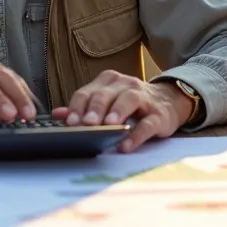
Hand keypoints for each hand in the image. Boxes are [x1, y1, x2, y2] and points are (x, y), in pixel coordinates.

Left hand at [52, 70, 194, 152]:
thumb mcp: (107, 102)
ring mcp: (144, 98)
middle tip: (86, 124)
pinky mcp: (159, 115)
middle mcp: (125, 85)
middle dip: (95, 109)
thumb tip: (57, 114)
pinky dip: (136, 135)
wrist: (169, 101)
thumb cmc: (132, 104)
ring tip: (107, 126)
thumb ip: (83, 108)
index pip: (88, 92)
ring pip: (129, 101)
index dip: (78, 107)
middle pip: (106, 94)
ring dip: (117, 112)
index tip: (70, 122)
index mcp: (108, 81)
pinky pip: (147, 124)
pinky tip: (126, 145)